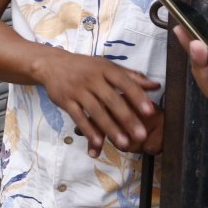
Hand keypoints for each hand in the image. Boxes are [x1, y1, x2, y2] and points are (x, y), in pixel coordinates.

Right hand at [35, 49, 160, 157]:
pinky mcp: (65, 101)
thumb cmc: (85, 67)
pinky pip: (78, 118)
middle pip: (111, 100)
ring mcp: (77, 90)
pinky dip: (88, 130)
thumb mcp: (107, 67)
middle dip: (127, 118)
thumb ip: (131, 77)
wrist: (52, 64)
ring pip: (95, 111)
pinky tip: (98, 142)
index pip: (125, 83)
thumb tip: (156, 86)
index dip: (137, 97)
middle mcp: (91, 79)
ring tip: (123, 143)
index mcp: (105, 69)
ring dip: (110, 128)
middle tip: (141, 135)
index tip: (150, 112)